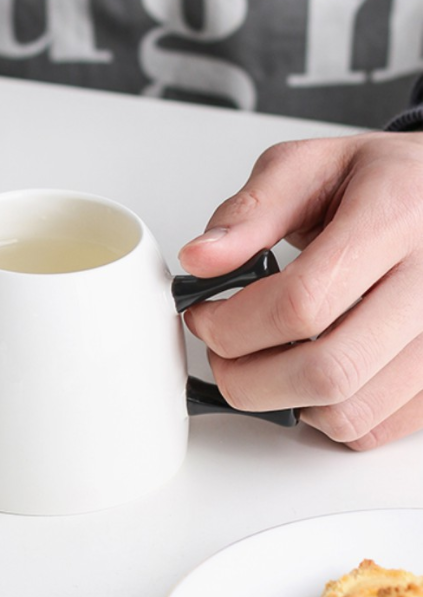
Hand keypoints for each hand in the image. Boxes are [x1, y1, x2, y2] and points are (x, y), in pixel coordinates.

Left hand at [178, 132, 422, 449]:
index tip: (203, 317)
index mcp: (397, 218)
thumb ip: (250, 212)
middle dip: (245, 376)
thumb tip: (200, 260)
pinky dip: (323, 416)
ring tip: (261, 362)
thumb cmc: (376, 183)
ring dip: (282, 401)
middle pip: (326, 371)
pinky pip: (373, 429)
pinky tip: (305, 375)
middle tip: (222, 352)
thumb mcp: (307, 168)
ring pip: (349, 413)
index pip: (302, 302)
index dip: (232, 324)